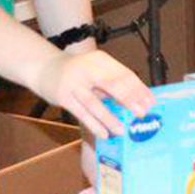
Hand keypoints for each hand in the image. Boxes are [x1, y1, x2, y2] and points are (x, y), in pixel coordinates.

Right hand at [32, 49, 155, 138]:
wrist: (44, 68)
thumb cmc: (77, 72)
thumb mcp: (95, 69)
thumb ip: (112, 81)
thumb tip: (135, 99)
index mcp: (101, 60)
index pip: (124, 74)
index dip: (139, 89)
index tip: (150, 102)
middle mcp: (88, 69)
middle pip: (113, 85)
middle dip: (129, 100)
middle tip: (141, 114)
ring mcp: (74, 83)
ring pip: (95, 103)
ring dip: (110, 118)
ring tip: (122, 130)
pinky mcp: (63, 97)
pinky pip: (81, 113)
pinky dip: (94, 124)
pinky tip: (103, 133)